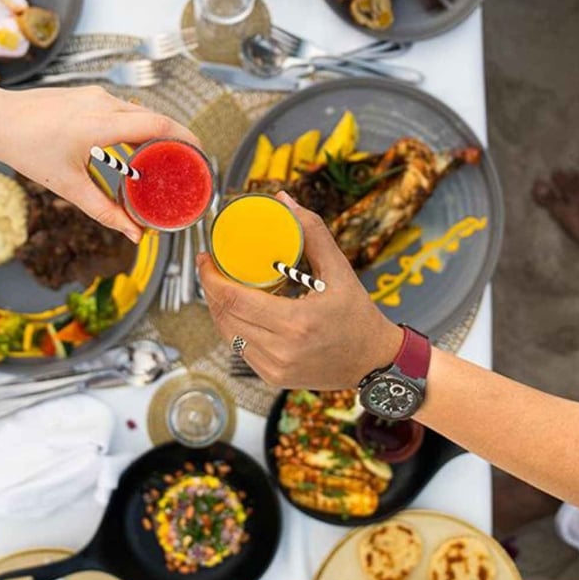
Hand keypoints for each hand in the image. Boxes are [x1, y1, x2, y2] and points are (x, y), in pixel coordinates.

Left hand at [0, 80, 199, 241]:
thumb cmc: (27, 149)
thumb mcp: (69, 186)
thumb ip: (106, 212)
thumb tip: (134, 235)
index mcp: (100, 123)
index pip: (157, 124)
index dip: (184, 138)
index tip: (200, 154)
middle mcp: (102, 103)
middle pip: (153, 118)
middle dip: (174, 139)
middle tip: (187, 162)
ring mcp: (94, 96)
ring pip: (137, 113)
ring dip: (153, 133)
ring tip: (163, 159)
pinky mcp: (86, 95)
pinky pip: (122, 109)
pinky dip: (134, 127)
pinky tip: (133, 148)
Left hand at [197, 193, 402, 388]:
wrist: (372, 361)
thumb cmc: (358, 317)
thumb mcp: (340, 270)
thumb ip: (312, 233)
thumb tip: (285, 201)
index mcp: (296, 322)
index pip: (234, 299)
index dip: (211, 278)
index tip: (206, 258)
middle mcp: (281, 350)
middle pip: (225, 316)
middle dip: (211, 290)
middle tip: (211, 267)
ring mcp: (275, 368)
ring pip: (228, 335)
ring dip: (219, 309)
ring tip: (221, 286)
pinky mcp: (273, 377)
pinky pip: (240, 350)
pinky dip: (234, 328)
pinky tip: (236, 311)